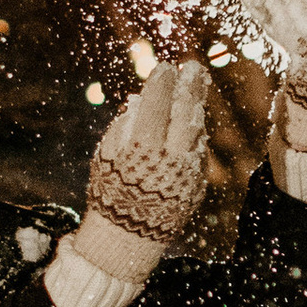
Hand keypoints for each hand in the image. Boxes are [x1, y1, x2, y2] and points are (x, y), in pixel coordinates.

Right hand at [79, 57, 210, 275]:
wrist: (126, 239)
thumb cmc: (109, 193)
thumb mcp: (106, 157)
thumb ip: (124, 127)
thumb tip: (139, 101)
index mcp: (141, 149)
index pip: (155, 106)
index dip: (161, 84)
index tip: (164, 67)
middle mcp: (169, 158)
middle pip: (185, 113)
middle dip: (190, 86)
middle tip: (193, 67)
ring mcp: (187, 172)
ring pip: (197, 131)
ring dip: (197, 107)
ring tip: (198, 87)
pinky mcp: (197, 185)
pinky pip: (199, 152)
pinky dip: (197, 134)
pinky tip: (195, 121)